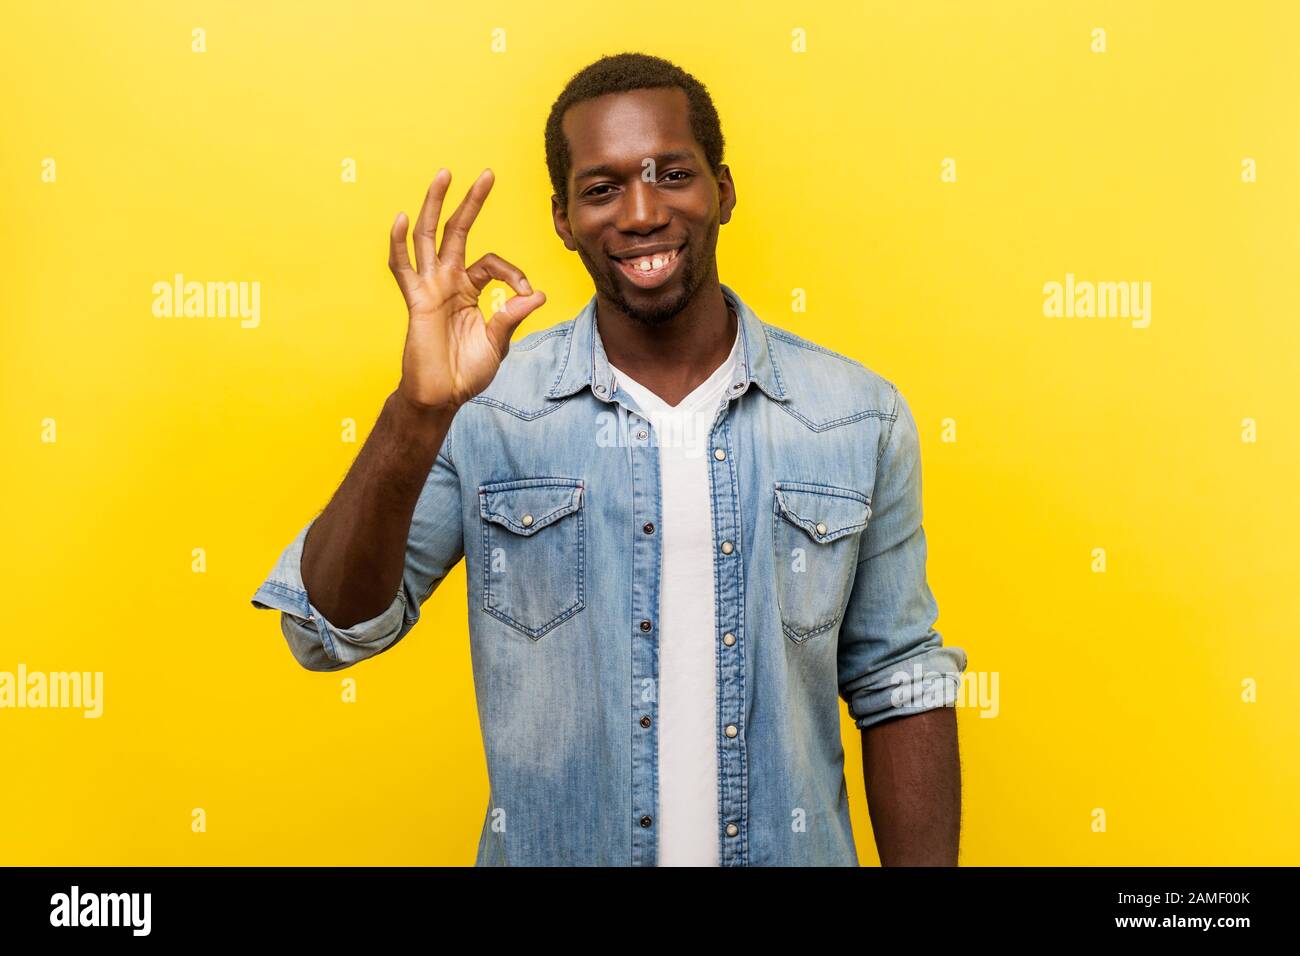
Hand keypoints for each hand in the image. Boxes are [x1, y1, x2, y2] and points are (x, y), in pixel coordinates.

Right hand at [388, 168, 546, 412]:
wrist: (442, 396)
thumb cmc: (467, 372)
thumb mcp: (498, 342)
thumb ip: (512, 317)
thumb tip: (536, 294)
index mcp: (469, 289)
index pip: (492, 262)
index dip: (513, 273)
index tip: (525, 294)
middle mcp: (448, 282)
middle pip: (458, 232)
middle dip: (471, 202)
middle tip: (487, 174)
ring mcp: (430, 288)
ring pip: (429, 237)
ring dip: (436, 205)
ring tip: (444, 175)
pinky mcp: (416, 301)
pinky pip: (402, 268)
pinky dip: (399, 243)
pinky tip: (400, 219)